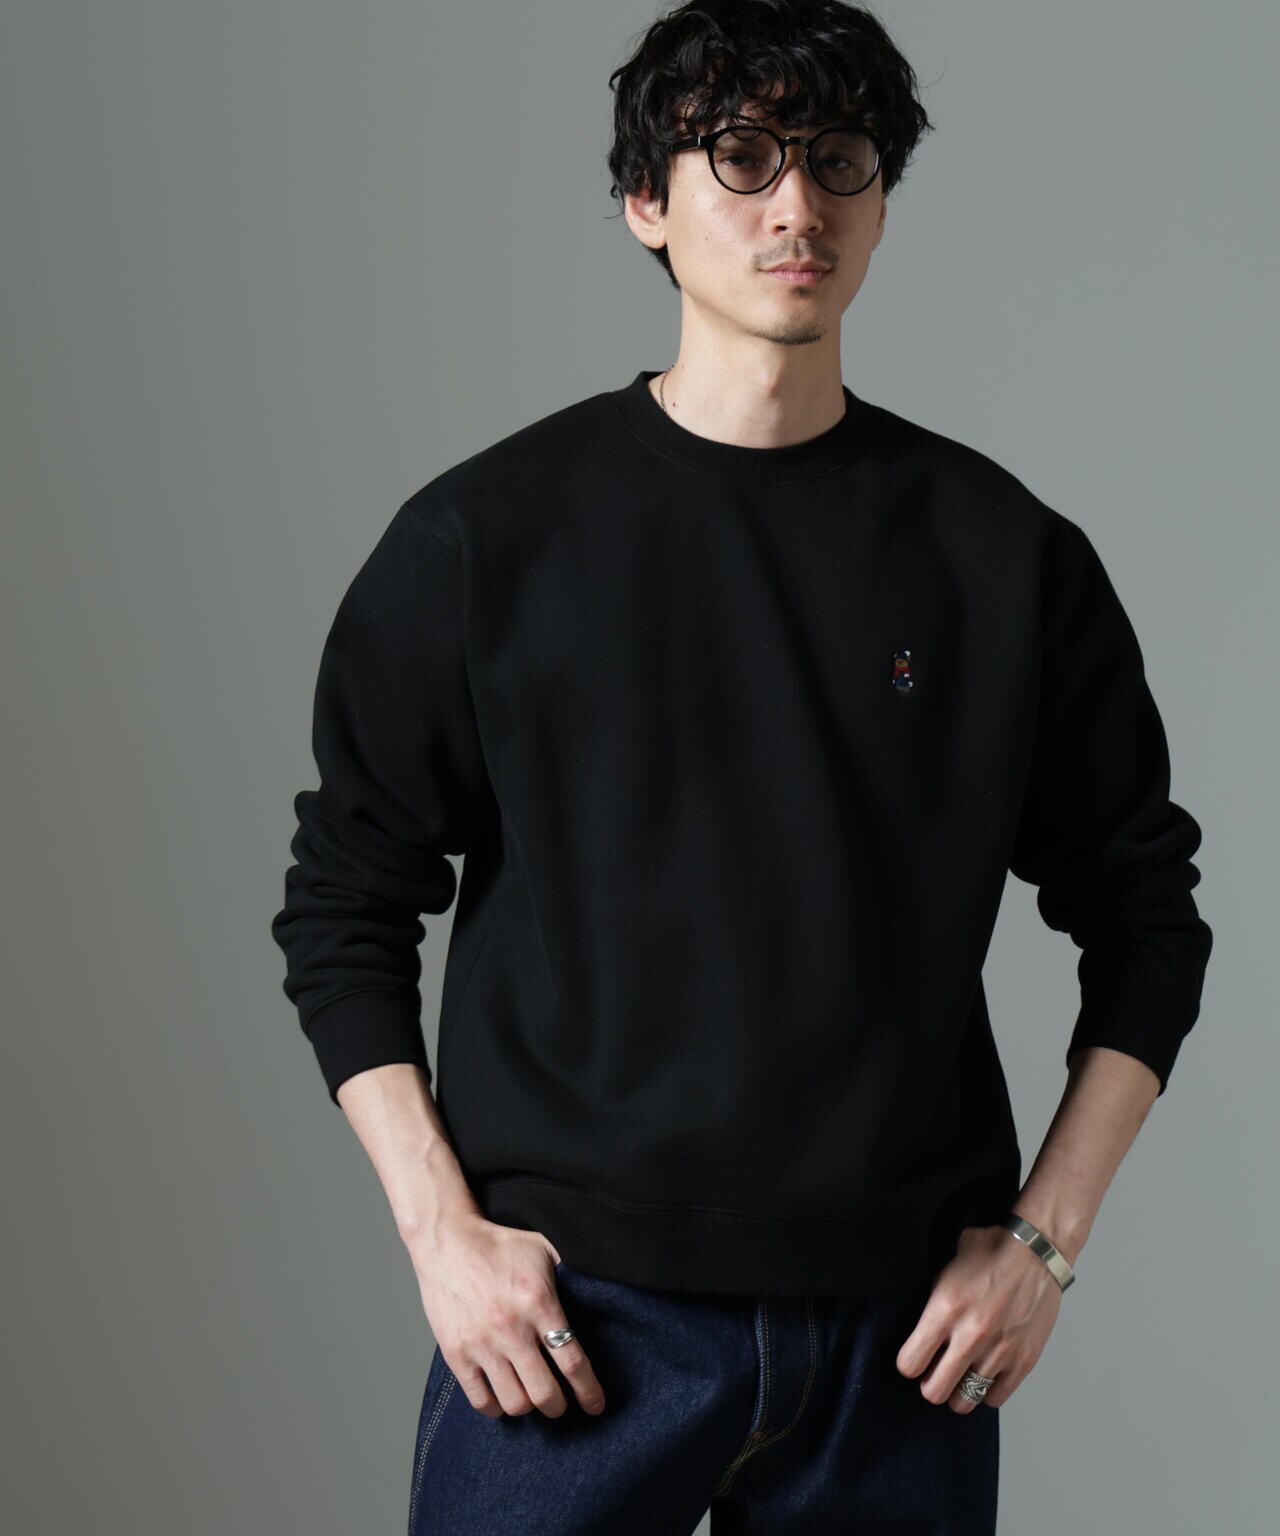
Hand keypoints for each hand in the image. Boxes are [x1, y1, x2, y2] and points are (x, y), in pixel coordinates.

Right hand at [404, 1212, 607, 1420]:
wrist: (447, 1242)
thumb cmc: (500, 1246)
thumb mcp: (544, 1248)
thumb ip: (573, 1270)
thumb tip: (603, 1285)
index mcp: (538, 1302)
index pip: (572, 1361)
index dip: (589, 1391)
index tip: (596, 1406)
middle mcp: (511, 1328)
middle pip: (545, 1393)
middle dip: (558, 1406)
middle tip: (561, 1403)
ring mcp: (481, 1343)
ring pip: (515, 1403)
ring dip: (528, 1406)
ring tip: (531, 1395)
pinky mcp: (456, 1353)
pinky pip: (481, 1401)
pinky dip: (496, 1407)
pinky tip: (502, 1396)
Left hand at [895, 1224, 1062, 1411]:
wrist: (1037, 1251)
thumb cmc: (991, 1252)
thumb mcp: (947, 1266)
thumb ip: (932, 1301)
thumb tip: (918, 1327)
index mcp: (945, 1309)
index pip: (910, 1363)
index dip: (909, 1362)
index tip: (915, 1356)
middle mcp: (970, 1335)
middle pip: (934, 1392)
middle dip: (930, 1383)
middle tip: (936, 1370)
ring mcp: (999, 1352)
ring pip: (965, 1401)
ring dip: (959, 1390)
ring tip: (961, 1373)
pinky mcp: (1024, 1361)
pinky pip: (995, 1398)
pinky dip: (987, 1389)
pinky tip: (985, 1370)